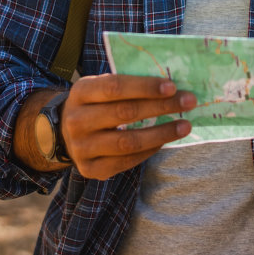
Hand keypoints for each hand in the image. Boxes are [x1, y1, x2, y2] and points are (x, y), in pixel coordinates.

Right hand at [63, 74, 194, 179]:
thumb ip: (127, 85)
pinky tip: (164, 141)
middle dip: (161, 107)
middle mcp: (77, 120)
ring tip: (185, 126)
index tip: (172, 86)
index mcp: (80, 92)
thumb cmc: (95, 104)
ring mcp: (81, 147)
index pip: (115, 87)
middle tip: (188, 102)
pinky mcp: (90, 169)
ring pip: (128, 142)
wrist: (65, 133)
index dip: (145, 87)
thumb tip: (170, 86)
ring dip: (161, 133)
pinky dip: (149, 151)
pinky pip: (126, 161)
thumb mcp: (100, 87)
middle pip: (124, 113)